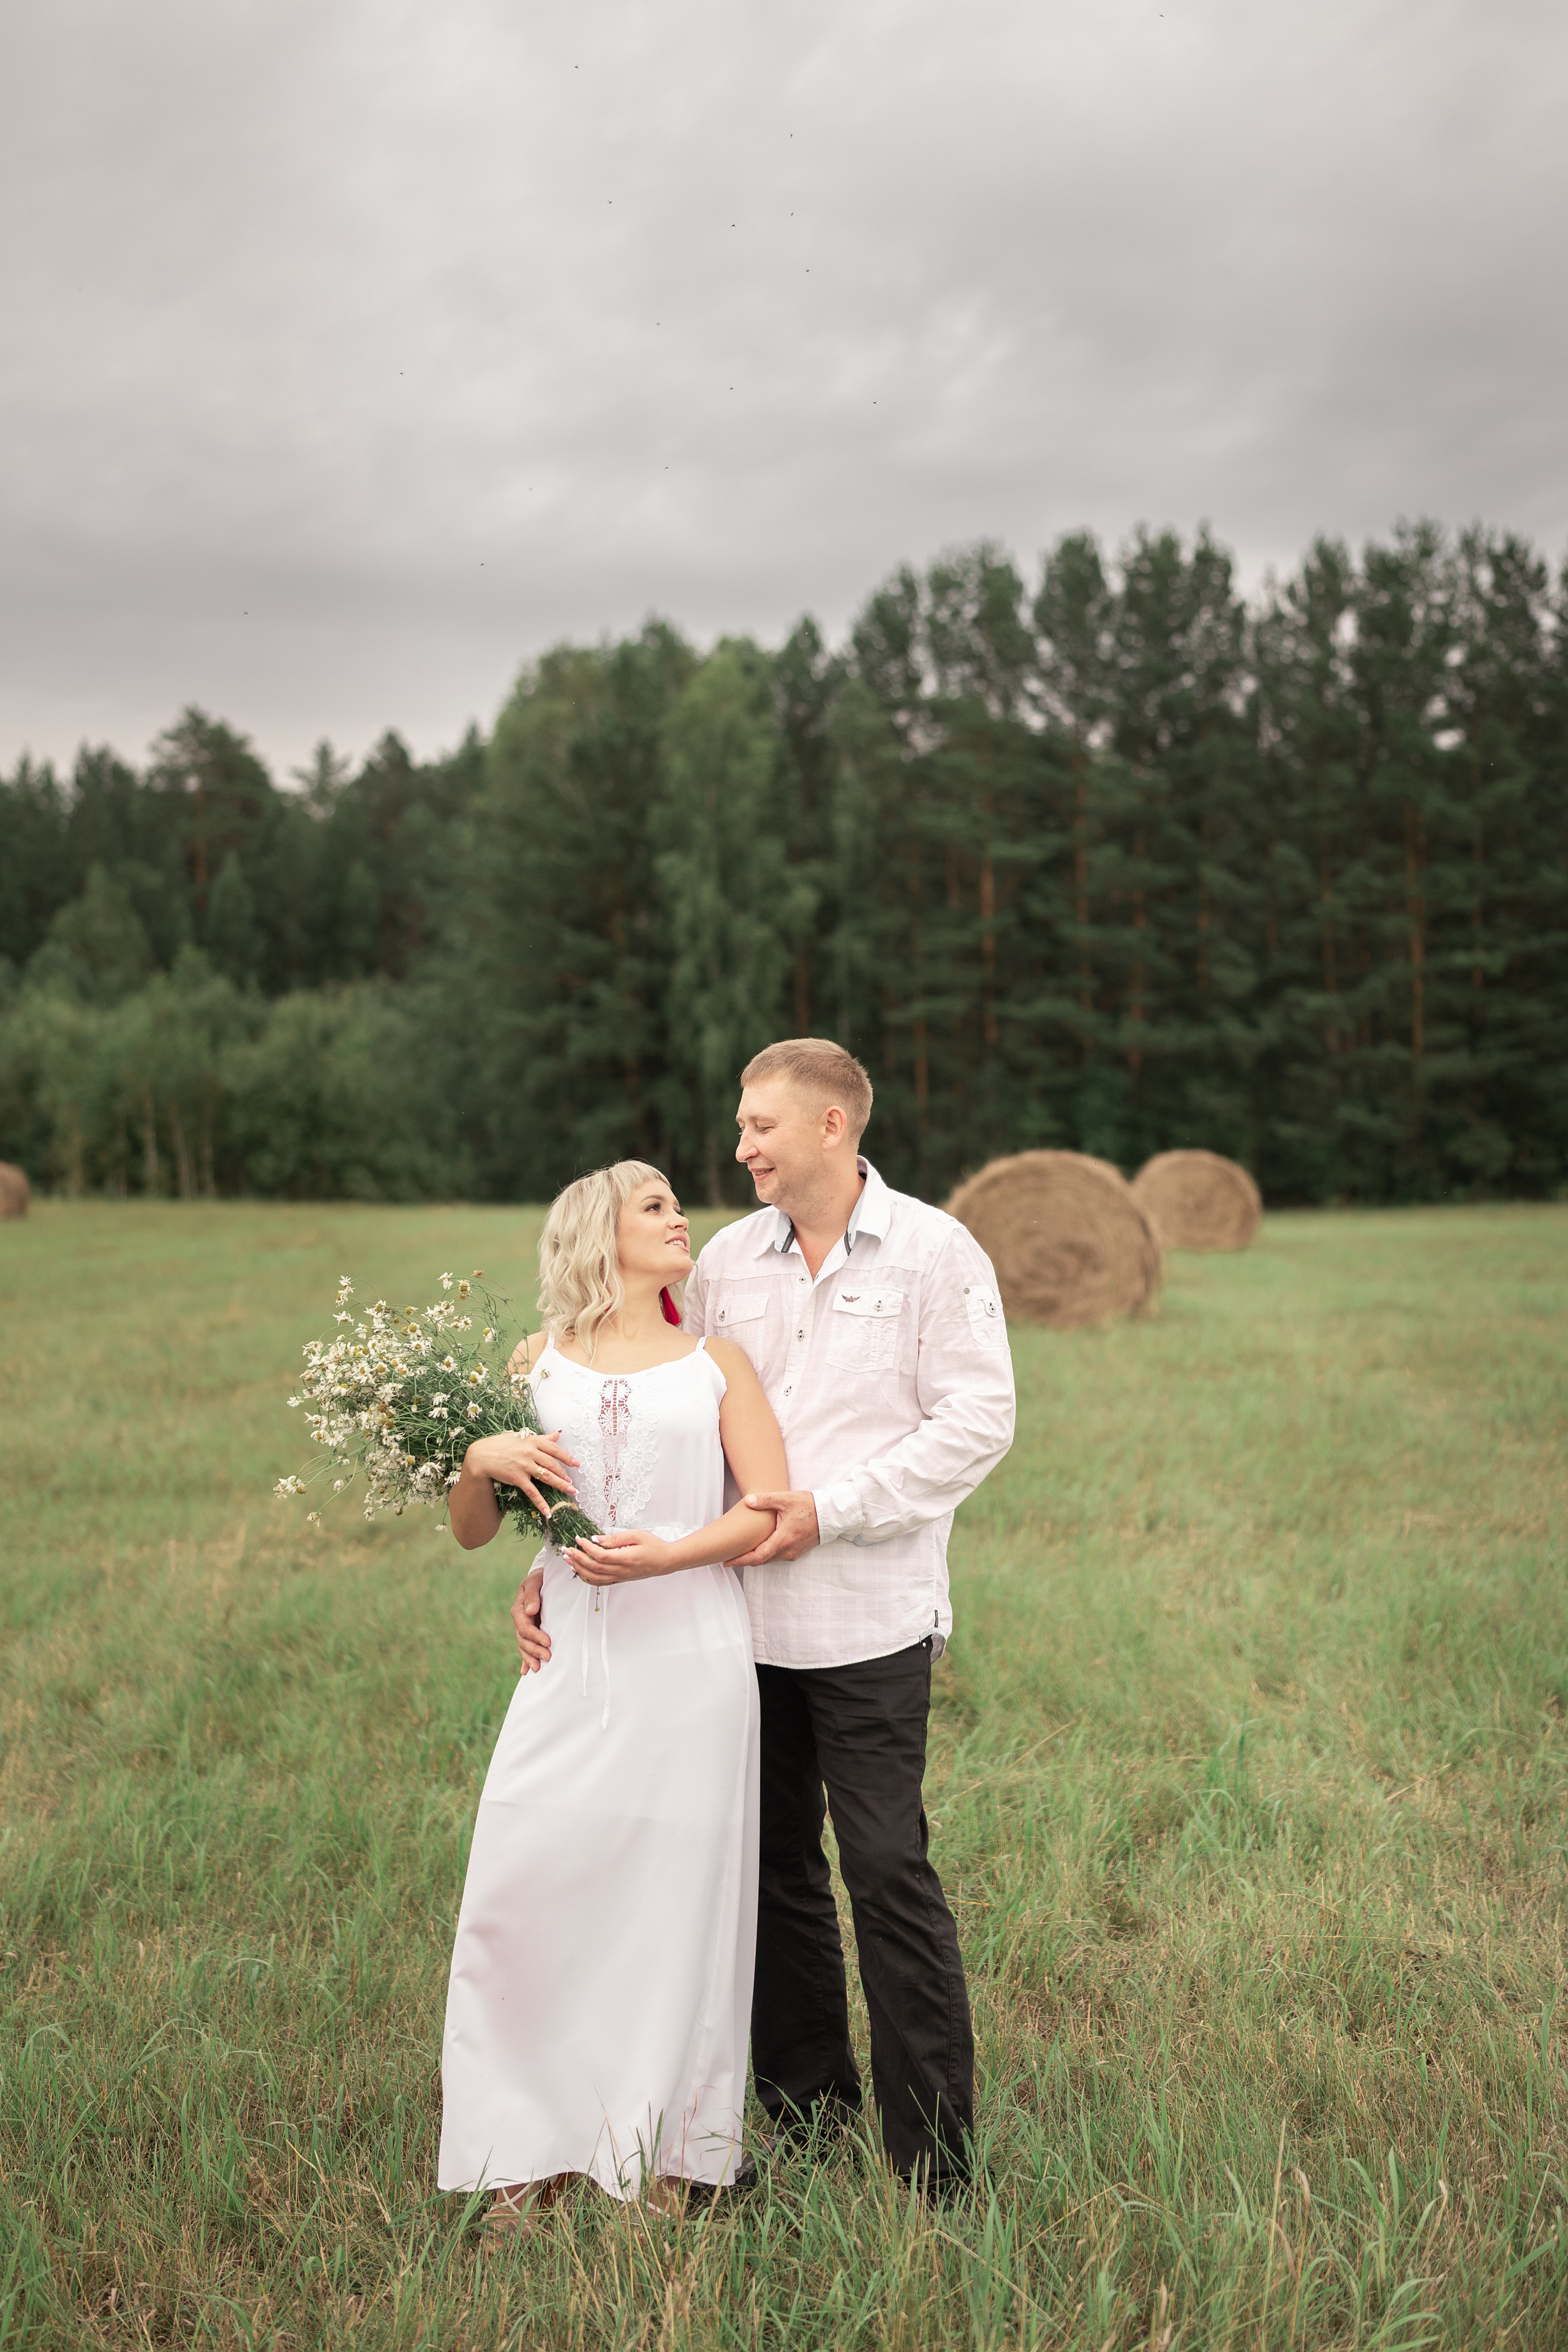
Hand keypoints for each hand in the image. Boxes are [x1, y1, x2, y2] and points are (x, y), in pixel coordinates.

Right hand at [465, 1427, 579, 1520]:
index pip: (555, 1449)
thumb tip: (557, 1434)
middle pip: (553, 1464)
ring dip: (560, 1485)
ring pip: (547, 1477)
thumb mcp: (521, 1437)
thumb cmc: (500, 1445)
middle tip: (572, 1482)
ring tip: (570, 1491)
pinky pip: (532, 1492)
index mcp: (532, 1441)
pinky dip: (541, 1503)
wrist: (481, 1456)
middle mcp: (530, 1452)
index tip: (577, 1464)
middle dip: (565, 1474)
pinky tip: (547, 1512)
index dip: (567, 1457)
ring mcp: (524, 1465)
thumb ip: (541, 1438)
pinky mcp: (517, 1478)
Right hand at [512, 1569, 550, 1671]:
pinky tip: (526, 1671)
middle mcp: (519, 1620)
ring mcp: (524, 1627)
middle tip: (548, 1657)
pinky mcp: (529, 1631)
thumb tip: (530, 1611)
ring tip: (538, 1668)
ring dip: (530, 1657)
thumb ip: (532, 1594)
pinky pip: (525, 1647)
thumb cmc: (540, 1578)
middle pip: (523, 1639)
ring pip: (523, 1646)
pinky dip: (525, 1660)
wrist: (542, 1578)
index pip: (524, 1626)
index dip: (535, 1636)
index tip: (548, 1642)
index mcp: (519, 1609)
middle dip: (535, 1650)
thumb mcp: (535, 1580)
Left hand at [565, 1528, 674, 1584]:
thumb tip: (596, 1539)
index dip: (586, 1547)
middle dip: (577, 1558)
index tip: (578, 1539)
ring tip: (568, 1559)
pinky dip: (587, 1578)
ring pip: (594, 1577)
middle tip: (566, 1549)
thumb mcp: (636, 1535)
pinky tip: (580, 1570)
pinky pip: (600, 1582)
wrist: (665, 1561)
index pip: (600, 1555)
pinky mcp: (620, 1580)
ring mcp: (620, 1577)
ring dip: (579, 1568)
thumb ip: (615, 1538)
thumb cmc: (653, 1546)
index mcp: (625, 1558)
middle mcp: (621, 1571)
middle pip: (593, 1567)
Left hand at [728, 1491, 819, 1566]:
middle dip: (744, 1561)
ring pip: (769, 1559)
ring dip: (755, 1558)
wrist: (831, 1514)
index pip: (757, 1556)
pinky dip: (766, 1555)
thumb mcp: (786, 1499)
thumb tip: (748, 1501)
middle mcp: (788, 1551)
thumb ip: (766, 1500)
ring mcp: (793, 1553)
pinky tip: (759, 1548)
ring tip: (740, 1553)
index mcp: (783, 1540)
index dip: (741, 1561)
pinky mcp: (797, 1551)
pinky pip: (777, 1556)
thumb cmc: (809, 1506)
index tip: (727, 1562)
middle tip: (728, 1559)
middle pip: (761, 1561)